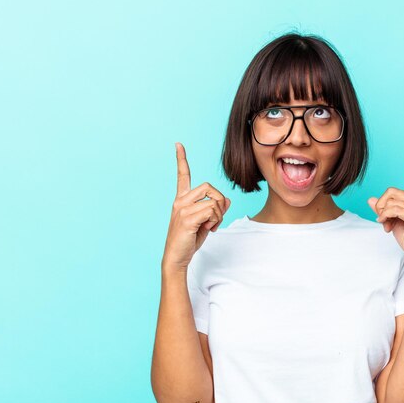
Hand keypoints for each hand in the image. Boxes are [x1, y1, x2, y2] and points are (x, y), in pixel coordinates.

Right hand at [161, 142, 230, 274]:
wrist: (177, 257)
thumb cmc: (189, 239)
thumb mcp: (206, 222)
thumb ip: (215, 209)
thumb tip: (226, 199)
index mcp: (181, 200)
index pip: (182, 175)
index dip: (181, 159)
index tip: (178, 144)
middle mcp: (180, 201)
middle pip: (208, 186)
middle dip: (219, 201)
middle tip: (216, 218)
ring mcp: (182, 209)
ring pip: (212, 201)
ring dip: (218, 215)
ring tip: (210, 226)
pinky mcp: (186, 218)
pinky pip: (211, 211)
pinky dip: (215, 221)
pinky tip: (207, 230)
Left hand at [368, 146, 403, 270]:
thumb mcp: (393, 221)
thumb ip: (384, 209)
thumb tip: (371, 199)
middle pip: (391, 191)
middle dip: (380, 204)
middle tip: (381, 218)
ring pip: (390, 201)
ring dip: (381, 214)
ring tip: (384, 225)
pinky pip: (393, 209)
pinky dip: (384, 217)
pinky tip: (385, 226)